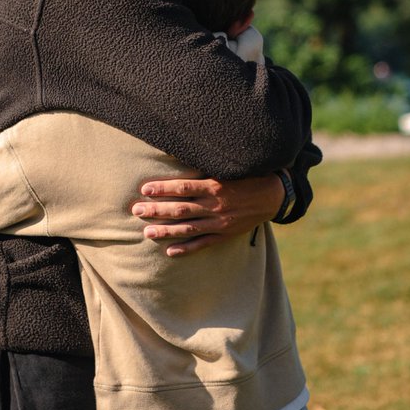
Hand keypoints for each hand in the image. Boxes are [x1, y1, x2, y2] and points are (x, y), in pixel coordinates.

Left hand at [131, 173, 284, 256]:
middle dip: (156, 210)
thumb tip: (179, 158)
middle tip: (136, 210)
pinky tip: (170, 251)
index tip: (144, 189)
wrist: (273, 195)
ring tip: (146, 233)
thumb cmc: (247, 176)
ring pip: (187, 229)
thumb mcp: (227, 168)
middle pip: (180, 209)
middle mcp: (215, 206)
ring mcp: (219, 223)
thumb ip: (205, 168)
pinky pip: (203, 243)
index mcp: (214, 186)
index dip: (162, 188)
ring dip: (166, 231)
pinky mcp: (225, 234)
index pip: (183, 187)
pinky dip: (186, 249)